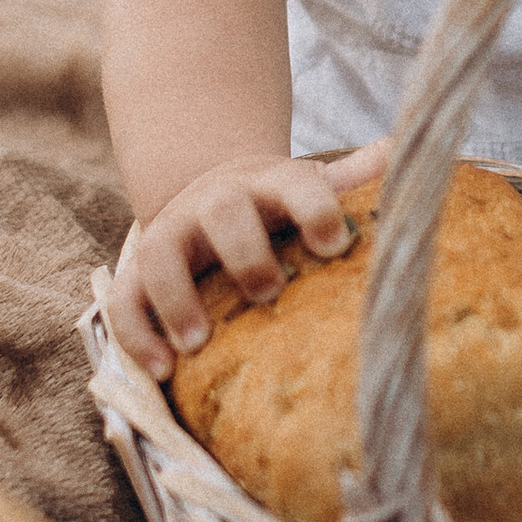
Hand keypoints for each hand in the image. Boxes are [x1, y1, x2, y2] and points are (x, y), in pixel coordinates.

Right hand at [107, 144, 387, 380]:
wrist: (213, 196)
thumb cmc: (281, 208)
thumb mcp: (315, 190)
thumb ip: (354, 180)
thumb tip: (397, 151)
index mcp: (272, 183)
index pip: (297, 184)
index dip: (316, 208)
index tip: (336, 244)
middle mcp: (218, 201)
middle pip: (224, 210)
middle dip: (245, 249)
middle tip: (268, 290)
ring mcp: (173, 232)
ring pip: (159, 253)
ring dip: (177, 297)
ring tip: (198, 343)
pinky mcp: (139, 271)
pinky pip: (124, 297)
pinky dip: (136, 332)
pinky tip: (162, 371)